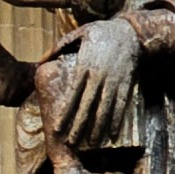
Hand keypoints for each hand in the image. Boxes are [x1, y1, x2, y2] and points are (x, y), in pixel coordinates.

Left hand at [48, 18, 139, 147]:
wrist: (133, 30)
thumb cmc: (102, 32)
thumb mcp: (79, 34)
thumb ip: (59, 47)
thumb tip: (41, 61)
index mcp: (85, 66)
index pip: (72, 94)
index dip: (65, 113)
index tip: (57, 128)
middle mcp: (99, 76)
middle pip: (87, 105)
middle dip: (78, 125)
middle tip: (71, 142)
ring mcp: (114, 80)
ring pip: (104, 108)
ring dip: (97, 127)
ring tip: (90, 142)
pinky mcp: (127, 83)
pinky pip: (122, 104)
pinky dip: (117, 119)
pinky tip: (112, 133)